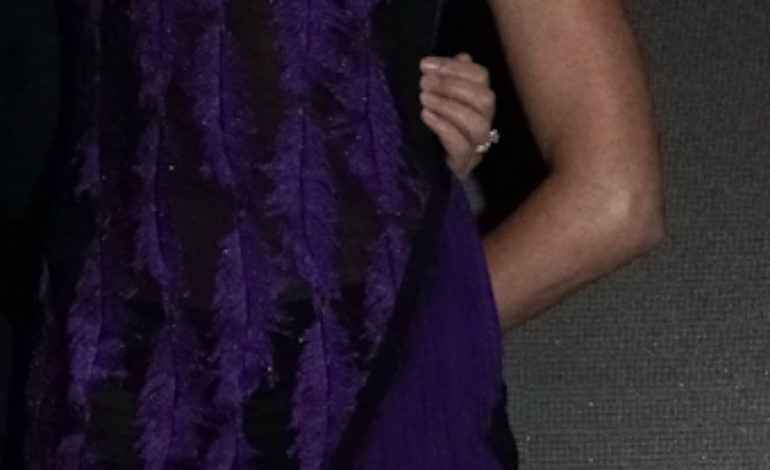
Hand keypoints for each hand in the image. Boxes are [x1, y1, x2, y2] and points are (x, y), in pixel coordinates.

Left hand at [419, 52, 496, 180]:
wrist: (430, 174)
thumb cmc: (434, 131)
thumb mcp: (439, 101)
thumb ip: (450, 78)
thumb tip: (462, 56)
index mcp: (479, 102)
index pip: (481, 76)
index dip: (454, 67)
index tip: (425, 65)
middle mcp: (484, 122)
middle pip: (485, 98)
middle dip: (452, 86)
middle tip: (423, 83)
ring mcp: (477, 146)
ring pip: (477, 123)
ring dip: (448, 106)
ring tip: (423, 99)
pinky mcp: (464, 165)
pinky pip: (461, 146)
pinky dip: (444, 128)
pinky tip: (426, 116)